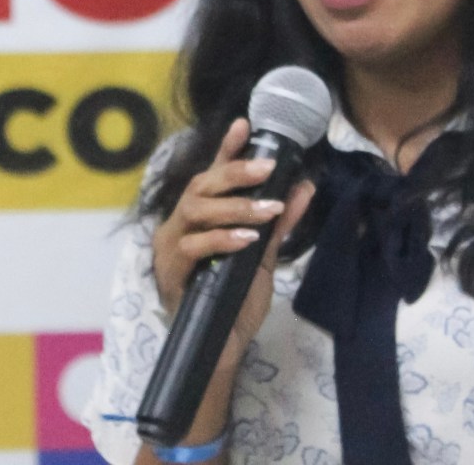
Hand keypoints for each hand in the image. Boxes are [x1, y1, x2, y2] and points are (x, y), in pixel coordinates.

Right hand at [150, 118, 315, 371]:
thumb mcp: (262, 258)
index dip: (226, 150)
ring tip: (266, 209)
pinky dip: (221, 239)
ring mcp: (171, 248)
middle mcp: (179, 226)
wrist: (221, 348)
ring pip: (195, 210)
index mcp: (199, 219)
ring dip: (234, 207)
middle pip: (200, 186)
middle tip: (267, 167)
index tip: (246, 124)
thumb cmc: (234, 301)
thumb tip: (303, 186)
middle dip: (234, 173)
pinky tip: (246, 239)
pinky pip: (193, 246)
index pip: (211, 177)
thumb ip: (278, 224)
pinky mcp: (171, 273)